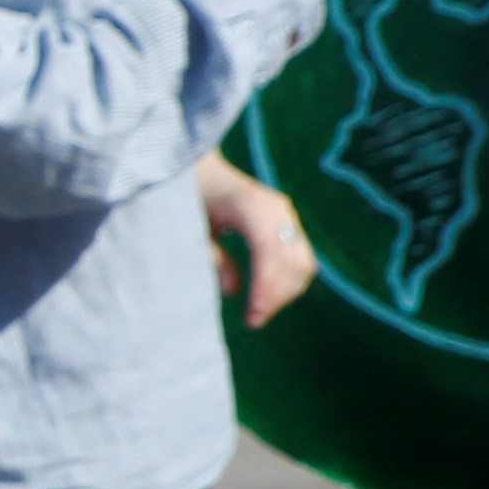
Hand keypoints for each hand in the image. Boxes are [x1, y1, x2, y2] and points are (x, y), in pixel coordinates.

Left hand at [203, 165, 316, 330]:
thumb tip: (232, 290)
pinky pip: (300, 258)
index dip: (265, 288)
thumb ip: (210, 255)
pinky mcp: (286, 223)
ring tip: (258, 314)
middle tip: (253, 321)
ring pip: (303, 263)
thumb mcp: (189, 226)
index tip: (252, 318)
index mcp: (249, 204)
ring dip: (286, 293)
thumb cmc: (185, 195)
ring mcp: (284, 214)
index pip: (270, 253)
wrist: (197, 168)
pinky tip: (266, 299)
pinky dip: (289, 282)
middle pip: (294, 262)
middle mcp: (276, 208)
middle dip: (278, 296)